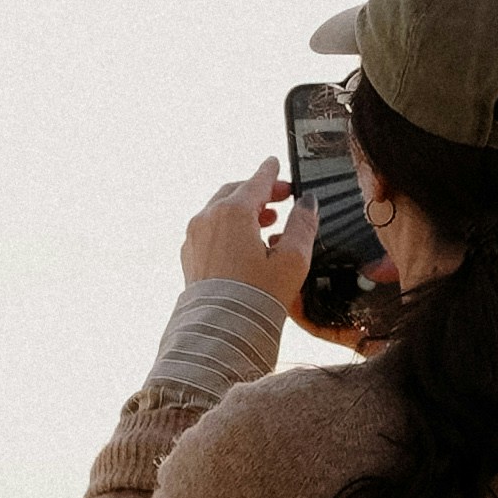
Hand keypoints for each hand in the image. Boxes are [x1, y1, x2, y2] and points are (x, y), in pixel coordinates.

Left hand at [180, 157, 325, 336]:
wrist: (221, 334)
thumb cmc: (258, 298)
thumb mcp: (293, 259)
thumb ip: (302, 225)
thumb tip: (307, 203)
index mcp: (233, 212)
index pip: (256, 182)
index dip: (271, 172)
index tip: (276, 163)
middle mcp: (208, 219)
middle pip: (235, 193)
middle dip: (258, 193)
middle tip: (281, 199)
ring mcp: (194, 238)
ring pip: (220, 212)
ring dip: (244, 212)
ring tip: (268, 224)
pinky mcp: (189, 257)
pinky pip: (210, 232)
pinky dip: (229, 229)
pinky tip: (247, 246)